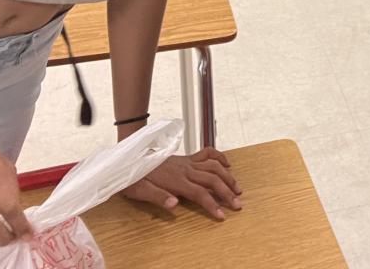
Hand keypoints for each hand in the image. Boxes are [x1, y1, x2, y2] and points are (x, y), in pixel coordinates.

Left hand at [122, 148, 241, 219]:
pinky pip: (207, 153)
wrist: (131, 159)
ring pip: (214, 166)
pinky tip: (227, 164)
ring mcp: (187, 162)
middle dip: (227, 192)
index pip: (200, 193)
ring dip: (228, 177)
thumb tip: (175, 205)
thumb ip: (159, 197)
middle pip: (212, 179)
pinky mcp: (187, 158)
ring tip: (238, 188)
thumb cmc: (134, 179)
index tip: (222, 215)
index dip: (212, 204)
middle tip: (238, 204)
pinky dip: (219, 157)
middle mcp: (185, 170)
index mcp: (176, 180)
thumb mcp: (141, 191)